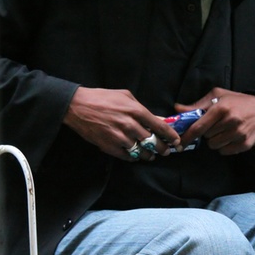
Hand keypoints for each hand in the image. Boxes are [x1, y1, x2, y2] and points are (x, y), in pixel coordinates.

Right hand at [65, 87, 179, 160]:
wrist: (77, 106)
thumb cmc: (102, 98)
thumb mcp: (125, 96)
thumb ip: (142, 108)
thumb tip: (158, 118)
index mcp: (135, 110)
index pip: (159, 126)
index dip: (170, 135)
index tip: (176, 141)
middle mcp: (129, 125)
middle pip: (152, 142)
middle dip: (162, 148)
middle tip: (165, 151)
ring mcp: (119, 137)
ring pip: (141, 151)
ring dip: (148, 155)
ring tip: (151, 155)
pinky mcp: (109, 146)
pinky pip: (127, 156)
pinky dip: (133, 157)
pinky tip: (135, 155)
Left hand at [175, 88, 254, 155]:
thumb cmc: (238, 101)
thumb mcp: (218, 96)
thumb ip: (197, 105)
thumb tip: (177, 108)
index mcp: (221, 108)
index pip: (199, 127)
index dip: (187, 136)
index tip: (179, 142)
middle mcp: (231, 121)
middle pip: (206, 137)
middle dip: (206, 133)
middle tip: (214, 126)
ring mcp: (239, 134)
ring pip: (214, 146)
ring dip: (215, 141)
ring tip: (223, 131)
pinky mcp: (245, 144)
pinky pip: (225, 151)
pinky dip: (224, 147)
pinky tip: (230, 137)